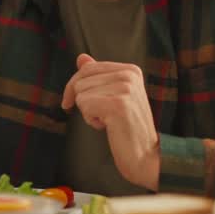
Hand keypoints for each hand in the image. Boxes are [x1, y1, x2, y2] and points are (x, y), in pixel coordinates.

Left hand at [60, 53, 159, 189]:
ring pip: (80, 94)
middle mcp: (129, 75)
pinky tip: (108, 126)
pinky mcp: (118, 104)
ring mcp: (125, 88)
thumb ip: (99, 76)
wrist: (145, 155)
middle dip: (83, 102)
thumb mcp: (114, 96)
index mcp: (130, 70)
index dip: (73, 86)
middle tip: (103, 116)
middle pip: (81, 81)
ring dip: (88, 112)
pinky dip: (90, 120)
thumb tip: (81, 57)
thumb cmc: (127, 127)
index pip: (88, 68)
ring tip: (109, 121)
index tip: (68, 103)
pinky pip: (84, 105)